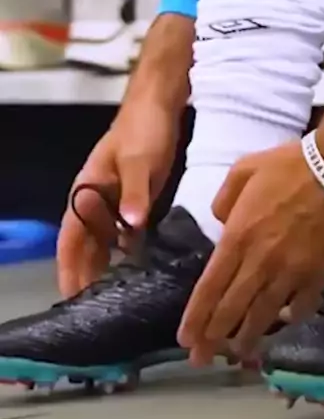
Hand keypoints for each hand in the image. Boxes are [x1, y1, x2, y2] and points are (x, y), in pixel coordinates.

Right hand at [56, 101, 178, 297]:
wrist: (158, 106)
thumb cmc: (143, 130)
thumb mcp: (140, 161)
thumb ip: (135, 194)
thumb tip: (130, 228)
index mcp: (86, 191)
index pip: (70, 237)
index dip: (69, 267)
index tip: (72, 297)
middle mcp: (95, 201)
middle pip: (85, 245)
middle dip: (86, 276)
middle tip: (96, 312)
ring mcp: (114, 202)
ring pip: (103, 243)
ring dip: (105, 268)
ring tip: (114, 301)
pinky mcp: (133, 202)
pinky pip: (124, 234)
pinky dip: (126, 253)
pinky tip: (137, 272)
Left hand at [178, 141, 323, 363]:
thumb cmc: (289, 165)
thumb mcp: (243, 170)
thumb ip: (224, 199)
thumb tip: (221, 222)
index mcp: (238, 237)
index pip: (210, 286)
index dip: (197, 317)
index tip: (186, 339)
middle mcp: (261, 262)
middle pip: (233, 308)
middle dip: (214, 338)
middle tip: (201, 359)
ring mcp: (291, 271)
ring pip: (265, 313)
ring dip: (248, 336)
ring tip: (238, 354)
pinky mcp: (320, 273)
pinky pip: (302, 303)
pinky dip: (291, 316)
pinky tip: (284, 321)